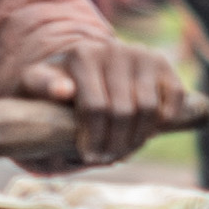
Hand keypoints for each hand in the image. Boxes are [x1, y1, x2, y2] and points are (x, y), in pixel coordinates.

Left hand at [13, 38, 190, 169]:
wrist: (84, 65)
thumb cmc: (57, 83)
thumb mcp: (35, 84)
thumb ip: (42, 85)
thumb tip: (64, 91)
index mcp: (83, 54)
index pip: (95, 107)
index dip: (94, 139)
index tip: (88, 157)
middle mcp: (114, 49)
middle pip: (123, 112)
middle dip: (114, 144)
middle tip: (105, 159)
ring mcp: (141, 54)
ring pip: (148, 109)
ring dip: (137, 139)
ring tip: (122, 152)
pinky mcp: (162, 63)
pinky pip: (173, 98)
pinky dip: (163, 122)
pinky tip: (144, 133)